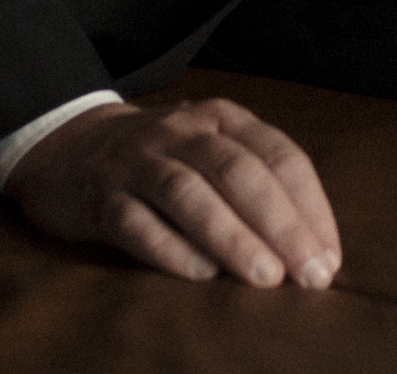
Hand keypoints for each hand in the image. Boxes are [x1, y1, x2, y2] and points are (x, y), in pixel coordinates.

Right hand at [2, 94, 342, 289]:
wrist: (68, 145)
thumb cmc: (163, 158)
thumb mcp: (211, 149)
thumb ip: (256, 184)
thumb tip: (310, 249)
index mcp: (223, 118)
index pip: (279, 156)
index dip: (310, 208)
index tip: (328, 259)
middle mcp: (182, 132)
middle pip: (239, 173)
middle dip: (281, 225)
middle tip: (309, 274)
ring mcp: (138, 162)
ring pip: (189, 193)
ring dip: (232, 236)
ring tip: (265, 277)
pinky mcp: (101, 197)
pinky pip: (136, 223)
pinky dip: (171, 249)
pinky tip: (200, 275)